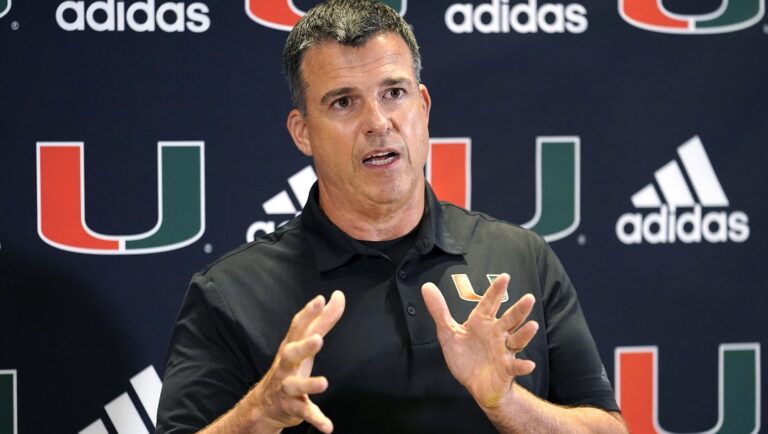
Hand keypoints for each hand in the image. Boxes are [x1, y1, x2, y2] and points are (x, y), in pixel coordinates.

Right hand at [250, 291, 344, 432]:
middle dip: (303, 347)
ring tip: (324, 383)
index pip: (298, 327)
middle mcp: (286, 365)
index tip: (320, 300)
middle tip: (317, 340)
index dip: (308, 313)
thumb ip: (323, 320)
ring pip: (295, 386)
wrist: (264, 404)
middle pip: (291, 353)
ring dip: (309, 384)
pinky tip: (328, 426)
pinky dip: (316, 419)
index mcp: (291, 346)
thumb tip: (338, 296)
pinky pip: (305, 413)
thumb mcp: (305, 342)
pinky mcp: (293, 407)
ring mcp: (288, 387)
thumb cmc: (290, 366)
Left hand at [421, 274, 537, 408]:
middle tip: (529, 298)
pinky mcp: (506, 368)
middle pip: (510, 319)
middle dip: (519, 310)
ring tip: (532, 326)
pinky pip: (515, 366)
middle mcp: (496, 334)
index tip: (505, 277)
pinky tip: (529, 364)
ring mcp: (503, 351)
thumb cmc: (465, 357)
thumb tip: (427, 286)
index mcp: (482, 323)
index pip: (489, 303)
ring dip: (525, 333)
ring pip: (517, 339)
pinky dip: (522, 366)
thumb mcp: (448, 333)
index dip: (496, 291)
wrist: (475, 384)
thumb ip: (439, 310)